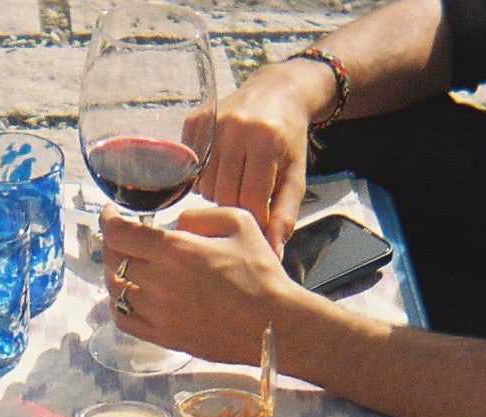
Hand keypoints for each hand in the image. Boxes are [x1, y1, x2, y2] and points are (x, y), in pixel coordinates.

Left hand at [101, 205, 299, 365]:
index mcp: (174, 251)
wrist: (274, 324)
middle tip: (124, 238)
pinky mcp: (163, 336)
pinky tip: (130, 295)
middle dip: (114, 243)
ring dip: (116, 273)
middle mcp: (159, 282)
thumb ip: (199, 215)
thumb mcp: (239, 222)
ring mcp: (158, 313)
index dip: (108, 219)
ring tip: (129, 265)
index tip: (111, 213)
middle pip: (113, 259)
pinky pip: (124, 320)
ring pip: (116, 289)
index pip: (119, 233)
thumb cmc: (261, 273)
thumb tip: (175, 224)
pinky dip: (119, 304)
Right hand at [194, 60, 321, 246]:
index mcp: (265, 142)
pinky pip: (190, 168)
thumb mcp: (295, 177)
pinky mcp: (195, 121)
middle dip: (234, 206)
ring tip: (233, 183)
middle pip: (223, 195)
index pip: (249, 200)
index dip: (254, 217)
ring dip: (216, 193)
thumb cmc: (288, 140)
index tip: (259, 218)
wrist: (277, 92)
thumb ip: (285, 216)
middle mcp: (236, 129)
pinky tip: (218, 170)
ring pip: (203, 186)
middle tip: (245, 200)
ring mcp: (212, 124)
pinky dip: (202, 177)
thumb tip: (273, 254)